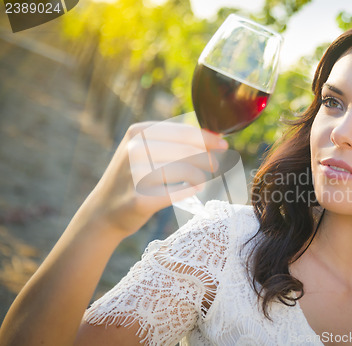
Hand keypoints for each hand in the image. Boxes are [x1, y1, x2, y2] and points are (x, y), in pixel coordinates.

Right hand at [79, 121, 227, 238]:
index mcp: (137, 132)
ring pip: (185, 171)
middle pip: (186, 151)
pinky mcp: (140, 199)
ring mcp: (136, 174)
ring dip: (199, 176)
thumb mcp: (143, 150)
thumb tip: (214, 136)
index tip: (223, 144)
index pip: (183, 131)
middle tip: (214, 165)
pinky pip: (177, 192)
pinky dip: (189, 191)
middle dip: (206, 158)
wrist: (103, 212)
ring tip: (201, 180)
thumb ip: (173, 141)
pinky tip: (194, 190)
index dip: (207, 138)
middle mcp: (135, 149)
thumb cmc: (133, 178)